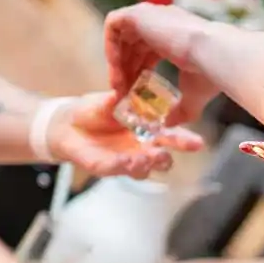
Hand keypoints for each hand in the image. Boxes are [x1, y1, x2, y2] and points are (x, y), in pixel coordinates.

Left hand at [52, 90, 203, 179]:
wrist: (66, 125)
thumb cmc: (93, 111)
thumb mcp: (106, 100)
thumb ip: (117, 100)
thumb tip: (127, 93)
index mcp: (147, 129)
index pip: (170, 136)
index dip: (185, 141)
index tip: (198, 143)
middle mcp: (141, 148)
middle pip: (161, 158)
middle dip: (166, 157)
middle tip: (167, 153)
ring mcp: (125, 159)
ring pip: (143, 169)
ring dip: (146, 164)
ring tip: (147, 158)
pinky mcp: (106, 167)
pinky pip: (117, 169)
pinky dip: (123, 166)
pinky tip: (127, 160)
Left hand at [103, 4, 223, 128]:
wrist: (212, 55)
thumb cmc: (208, 74)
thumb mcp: (192, 95)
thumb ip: (180, 109)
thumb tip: (169, 125)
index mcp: (175, 34)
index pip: (148, 50)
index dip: (138, 71)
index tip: (133, 92)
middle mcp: (162, 21)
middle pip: (133, 45)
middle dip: (125, 69)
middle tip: (122, 93)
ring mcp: (150, 14)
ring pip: (121, 36)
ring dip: (116, 62)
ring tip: (117, 86)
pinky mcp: (138, 13)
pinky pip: (113, 25)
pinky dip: (110, 45)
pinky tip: (116, 68)